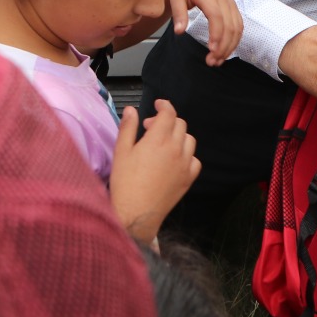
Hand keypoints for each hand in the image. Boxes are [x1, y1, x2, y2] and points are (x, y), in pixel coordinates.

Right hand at [109, 100, 199, 247]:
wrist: (136, 212)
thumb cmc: (125, 182)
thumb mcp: (121, 151)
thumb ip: (128, 127)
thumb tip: (132, 110)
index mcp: (158, 139)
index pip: (169, 113)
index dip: (164, 105)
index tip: (158, 105)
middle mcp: (175, 149)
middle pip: (180, 124)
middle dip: (167, 121)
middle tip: (151, 128)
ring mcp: (184, 164)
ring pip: (189, 140)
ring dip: (178, 135)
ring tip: (163, 143)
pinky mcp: (188, 179)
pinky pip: (194, 160)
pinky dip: (187, 155)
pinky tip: (174, 159)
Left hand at [167, 0, 242, 65]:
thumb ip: (178, 13)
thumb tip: (179, 32)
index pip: (217, 18)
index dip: (217, 35)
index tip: (211, 51)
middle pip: (230, 26)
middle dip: (223, 47)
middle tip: (211, 62)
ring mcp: (229, 1)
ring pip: (237, 27)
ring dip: (230, 45)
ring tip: (218, 60)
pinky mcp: (230, 4)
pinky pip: (238, 23)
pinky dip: (235, 38)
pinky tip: (226, 49)